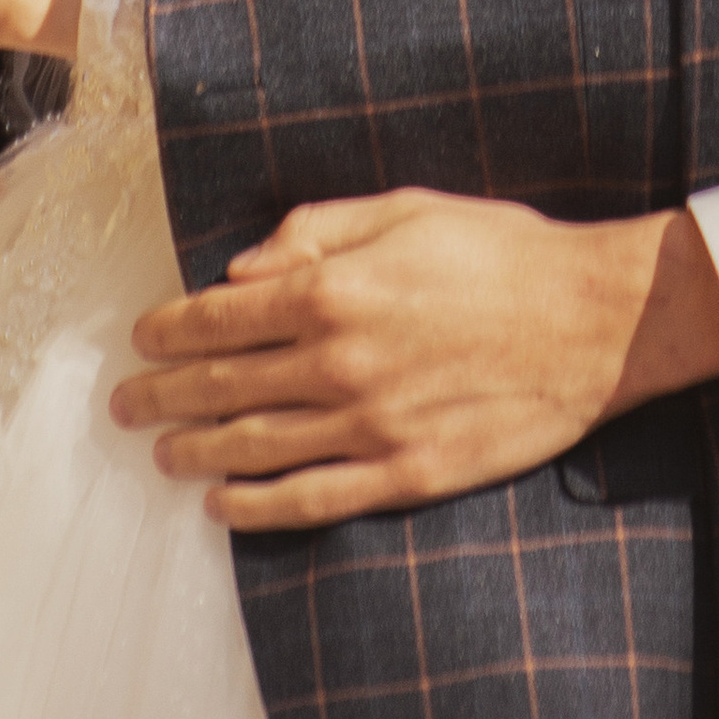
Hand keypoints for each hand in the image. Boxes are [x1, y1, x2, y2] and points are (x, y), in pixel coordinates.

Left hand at [110, 188, 718, 529]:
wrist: (594, 323)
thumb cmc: (501, 252)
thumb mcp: (405, 211)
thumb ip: (315, 233)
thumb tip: (239, 269)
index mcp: (334, 291)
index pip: (220, 318)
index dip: (170, 331)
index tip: (141, 338)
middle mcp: (340, 364)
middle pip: (223, 388)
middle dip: (163, 395)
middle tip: (125, 406)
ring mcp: (371, 428)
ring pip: (254, 449)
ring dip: (196, 452)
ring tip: (160, 454)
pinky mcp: (407, 475)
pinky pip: (312, 499)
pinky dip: (256, 507)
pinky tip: (222, 505)